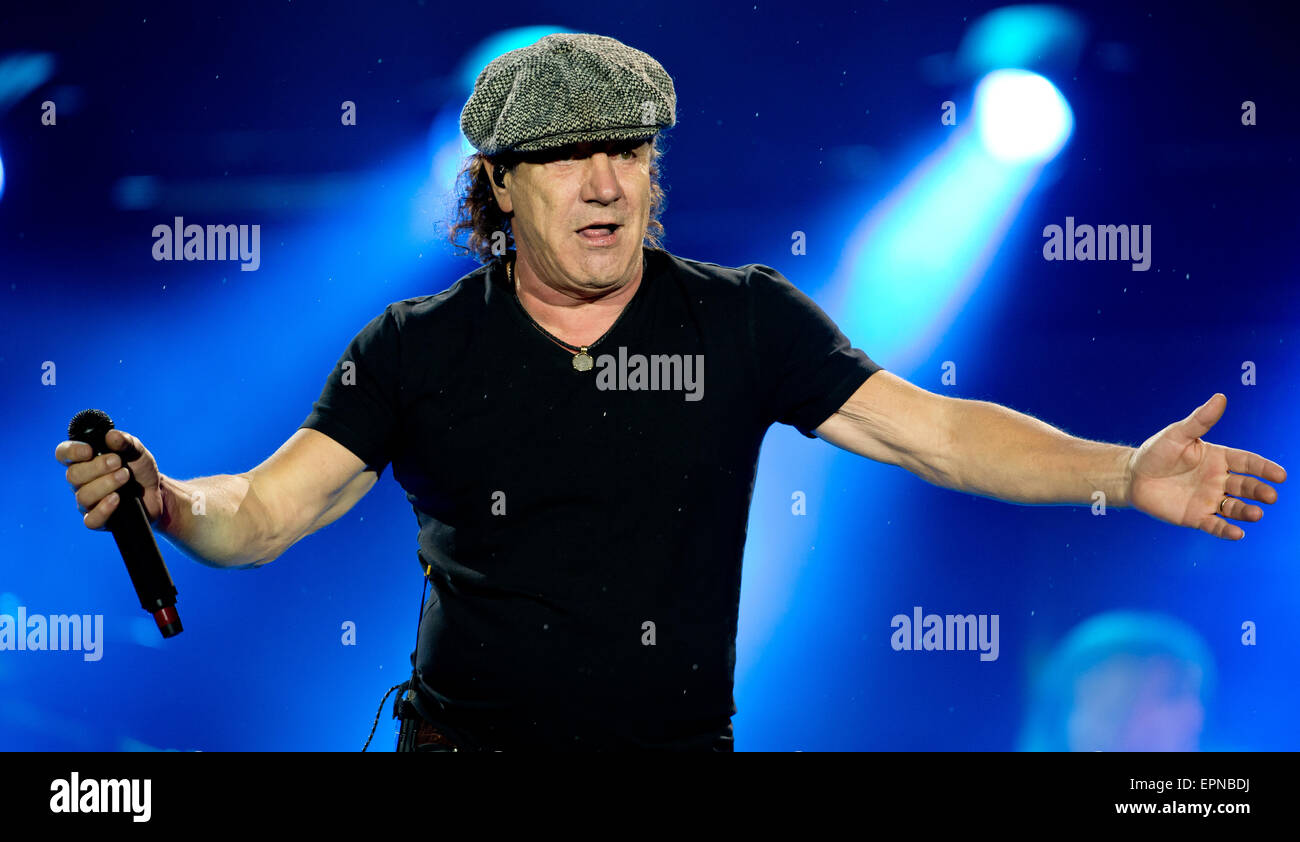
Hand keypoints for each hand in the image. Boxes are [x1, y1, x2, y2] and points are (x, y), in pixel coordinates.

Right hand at [56, 429, 163, 529]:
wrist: (157, 493)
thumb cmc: (140, 470)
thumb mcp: (137, 451)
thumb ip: (125, 442)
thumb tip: (111, 436)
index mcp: (84, 461)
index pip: (64, 454)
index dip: (71, 452)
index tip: (89, 450)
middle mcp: (81, 482)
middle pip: (73, 475)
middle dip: (97, 467)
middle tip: (119, 462)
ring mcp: (88, 502)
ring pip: (83, 496)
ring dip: (106, 484)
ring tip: (125, 476)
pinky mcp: (99, 520)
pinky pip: (91, 520)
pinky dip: (104, 509)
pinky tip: (117, 499)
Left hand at [1127, 393, 1285, 540]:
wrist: (1132, 476)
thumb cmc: (1156, 452)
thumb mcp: (1177, 434)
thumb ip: (1200, 420)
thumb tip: (1220, 397)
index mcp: (1218, 458)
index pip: (1247, 462)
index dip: (1264, 468)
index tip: (1280, 475)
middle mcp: (1218, 480)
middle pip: (1246, 486)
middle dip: (1260, 491)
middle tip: (1270, 496)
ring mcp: (1208, 499)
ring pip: (1235, 507)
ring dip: (1247, 511)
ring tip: (1255, 514)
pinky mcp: (1195, 516)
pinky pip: (1215, 525)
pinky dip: (1227, 530)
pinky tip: (1237, 533)